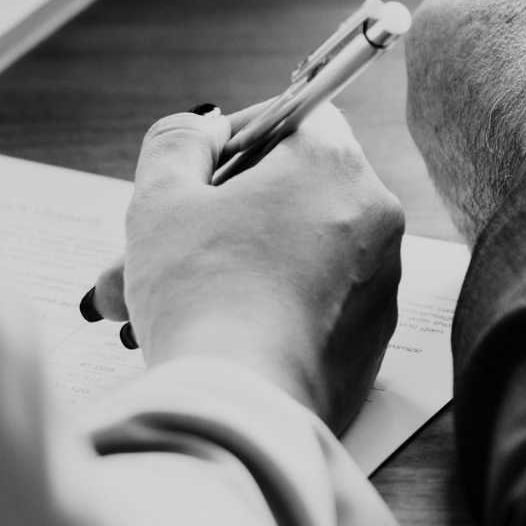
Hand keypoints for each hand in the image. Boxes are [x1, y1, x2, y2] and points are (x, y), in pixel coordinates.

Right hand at [86, 104, 404, 433]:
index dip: (238, 136)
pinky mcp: (369, 343)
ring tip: (148, 304)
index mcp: (333, 164)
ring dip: (224, 266)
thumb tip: (202, 130)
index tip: (196, 169)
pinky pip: (309, 305)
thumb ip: (178, 142)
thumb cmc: (201, 295)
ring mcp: (378, 284)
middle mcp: (372, 217)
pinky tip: (200, 333)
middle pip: (286, 193)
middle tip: (154, 246)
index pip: (295, 116)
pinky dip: (260, 308)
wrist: (242, 409)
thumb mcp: (163, 198)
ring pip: (290, 253)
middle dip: (212, 217)